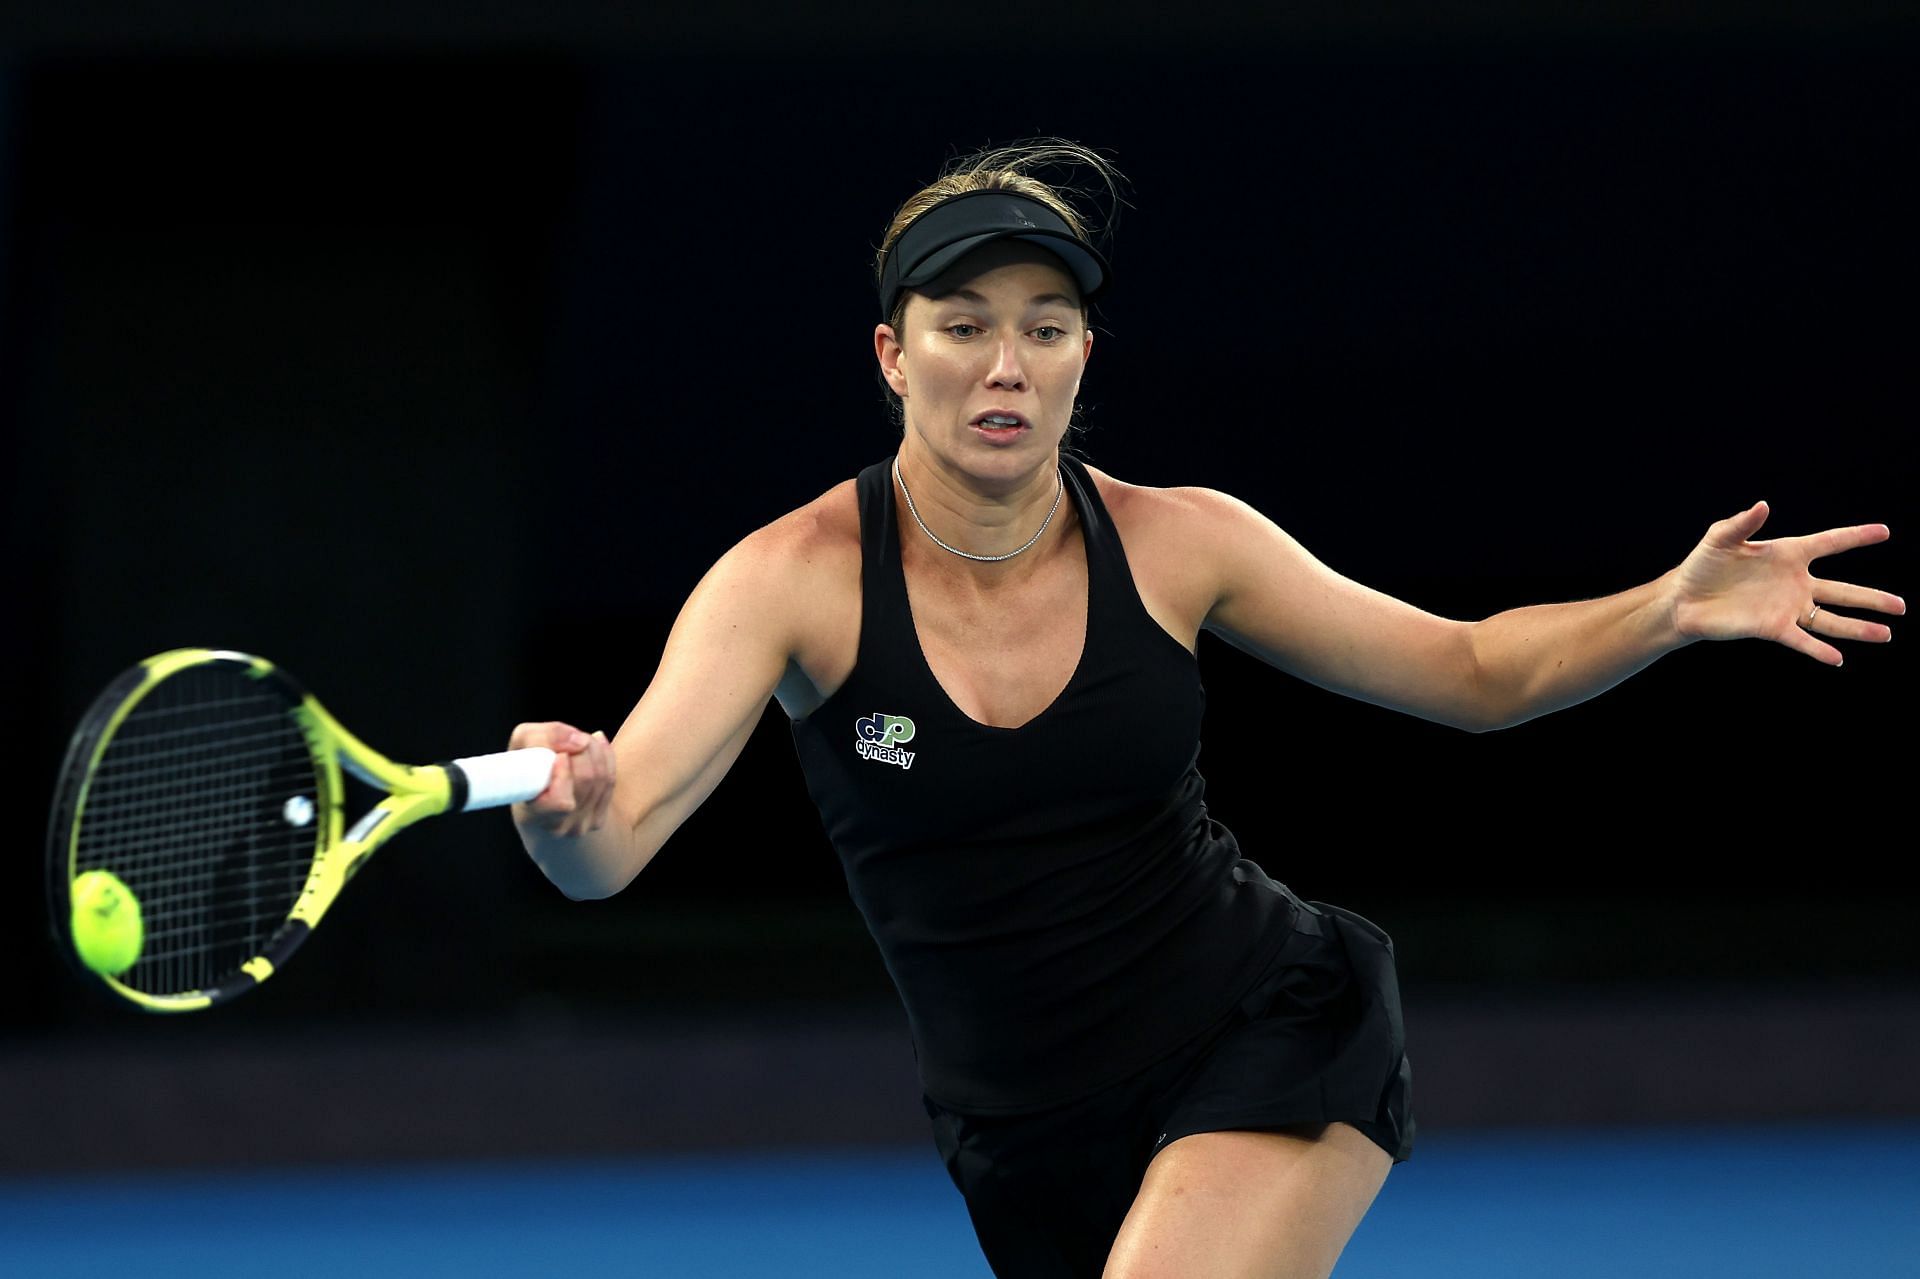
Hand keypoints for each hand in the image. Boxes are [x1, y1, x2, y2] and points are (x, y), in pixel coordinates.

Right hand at [508, 721, 616, 836]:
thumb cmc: (526, 770)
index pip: (559, 802)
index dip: (564, 774)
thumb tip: (578, 740)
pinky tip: (594, 749)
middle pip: (586, 779)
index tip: (560, 756)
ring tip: (581, 742)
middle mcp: (557, 827)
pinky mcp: (596, 821)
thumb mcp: (521, 745)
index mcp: (531, 814)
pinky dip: (605, 758)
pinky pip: (610, 782)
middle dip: (583, 748)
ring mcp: (579, 827)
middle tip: (571, 739)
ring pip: (601, 777)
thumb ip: (541, 737)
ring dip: (594, 750)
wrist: (539, 800)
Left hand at [1670, 501, 1903, 664]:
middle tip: (1902, 606)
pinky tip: (1838, 658)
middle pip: (1842, 591)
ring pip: (1829, 619)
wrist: (1684, 600)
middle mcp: (1794, 583)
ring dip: (1857, 628)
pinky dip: (1819, 649)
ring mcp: (1786, 607)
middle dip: (1872, 599)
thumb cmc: (1702, 565)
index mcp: (1787, 555)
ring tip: (1886, 634)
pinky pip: (1802, 640)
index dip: (1855, 537)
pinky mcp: (1773, 628)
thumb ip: (1743, 522)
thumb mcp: (1720, 538)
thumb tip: (1763, 505)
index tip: (1884, 532)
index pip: (1829, 543)